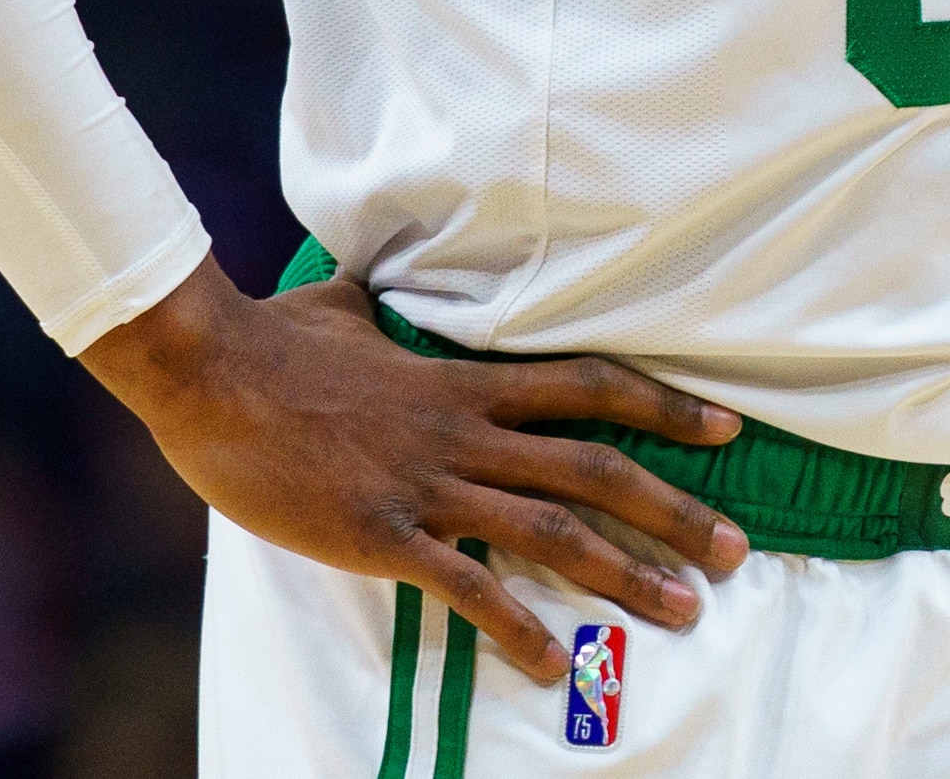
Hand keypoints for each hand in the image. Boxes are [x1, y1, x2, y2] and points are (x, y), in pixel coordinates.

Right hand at [82, 257, 749, 682]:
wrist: (210, 374)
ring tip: (685, 610)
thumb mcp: (345, 308)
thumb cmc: (273, 339)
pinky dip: (515, 626)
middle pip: (596, 470)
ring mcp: (428, 485)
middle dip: (676, 511)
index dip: (666, 406)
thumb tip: (375, 287)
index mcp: (465, 382)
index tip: (727, 429)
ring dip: (626, 573)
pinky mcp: (382, 534)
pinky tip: (554, 662)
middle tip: (738, 550)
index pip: (591, 387)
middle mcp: (466, 433)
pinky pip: (465, 586)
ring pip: (552, 531)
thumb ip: (383, 310)